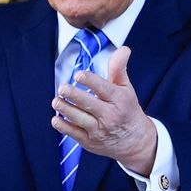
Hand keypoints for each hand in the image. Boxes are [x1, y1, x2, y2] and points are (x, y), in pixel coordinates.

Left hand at [51, 46, 157, 174]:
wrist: (135, 141)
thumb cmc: (127, 109)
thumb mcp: (126, 88)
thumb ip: (119, 68)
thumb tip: (123, 48)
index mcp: (119, 100)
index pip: (103, 89)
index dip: (90, 81)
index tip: (78, 75)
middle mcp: (109, 116)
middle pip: (89, 104)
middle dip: (74, 95)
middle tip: (62, 88)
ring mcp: (99, 130)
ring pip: (79, 119)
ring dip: (65, 109)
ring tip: (56, 101)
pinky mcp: (89, 141)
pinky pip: (74, 133)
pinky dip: (63, 127)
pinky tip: (56, 119)